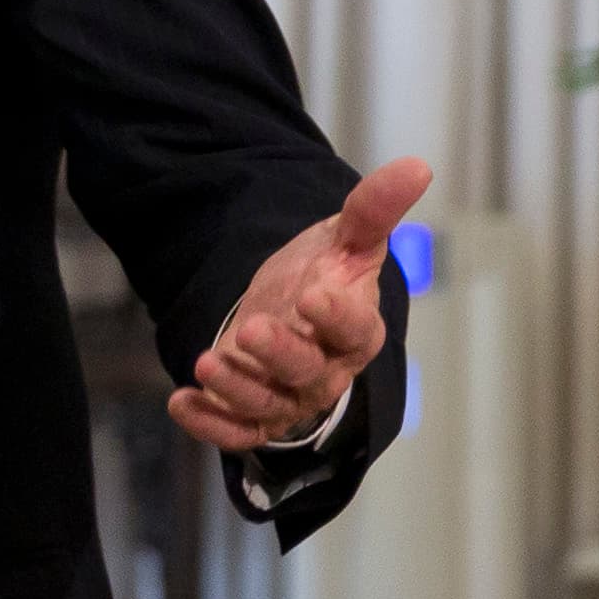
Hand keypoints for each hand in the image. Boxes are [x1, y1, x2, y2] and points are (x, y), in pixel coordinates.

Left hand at [165, 157, 433, 453]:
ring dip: (238, 390)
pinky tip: (180, 401)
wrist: (288, 309)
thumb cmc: (325, 276)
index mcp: (356, 330)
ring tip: (207, 362)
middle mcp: (327, 369)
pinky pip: (238, 432)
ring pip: (270, 405)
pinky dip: (211, 425)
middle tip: (253, 328)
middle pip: (310, 373)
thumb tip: (417, 166)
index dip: (338, 317)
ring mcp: (289, 394)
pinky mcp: (255, 412)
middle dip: (281, 355)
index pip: (357, 331)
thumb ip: (374, 208)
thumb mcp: (346, 238)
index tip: (313, 294)